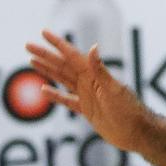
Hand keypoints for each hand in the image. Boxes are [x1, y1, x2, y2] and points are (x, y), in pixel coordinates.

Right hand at [27, 30, 148, 154]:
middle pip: (62, 65)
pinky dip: (55, 96)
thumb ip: (100, 70)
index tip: (43, 33)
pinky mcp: (87, 110)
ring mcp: (88, 95)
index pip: (72, 55)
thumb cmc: (130, 110)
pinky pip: (67, 100)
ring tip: (32, 61)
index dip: (57, 44)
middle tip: (28, 45)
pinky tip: (43, 90)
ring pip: (62, 79)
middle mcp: (89, 82)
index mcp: (94, 74)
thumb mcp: (114, 89)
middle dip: (45, 55)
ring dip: (48, 70)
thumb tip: (93, 47)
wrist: (137, 133)